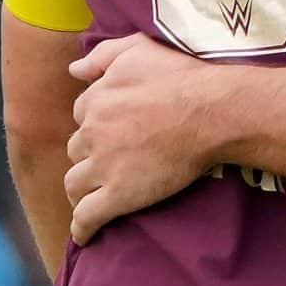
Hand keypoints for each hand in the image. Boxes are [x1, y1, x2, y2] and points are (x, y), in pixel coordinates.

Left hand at [65, 34, 230, 244]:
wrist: (212, 111)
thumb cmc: (182, 76)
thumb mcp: (138, 49)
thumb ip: (102, 56)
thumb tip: (73, 70)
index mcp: (95, 100)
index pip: (82, 115)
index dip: (96, 123)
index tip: (112, 131)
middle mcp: (92, 133)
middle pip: (77, 150)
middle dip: (89, 155)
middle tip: (111, 161)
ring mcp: (104, 166)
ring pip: (76, 183)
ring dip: (81, 189)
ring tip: (92, 196)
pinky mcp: (119, 194)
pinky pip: (88, 216)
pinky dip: (82, 227)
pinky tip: (84, 236)